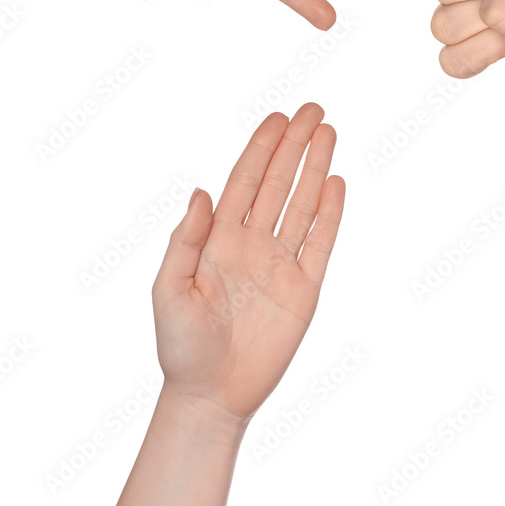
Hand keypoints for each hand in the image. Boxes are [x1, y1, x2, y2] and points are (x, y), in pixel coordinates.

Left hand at [151, 104, 344, 422]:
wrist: (209, 396)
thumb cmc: (180, 346)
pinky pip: (320, 245)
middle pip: (278, 184)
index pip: (244, 182)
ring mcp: (280, 265)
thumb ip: (185, 240)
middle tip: (313, 110)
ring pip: (302, 206)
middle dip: (294, 146)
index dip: (261, 148)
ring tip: (329, 133)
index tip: (278, 118)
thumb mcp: (168, 290)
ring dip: (315, 169)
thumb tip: (201, 191)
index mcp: (218, 240)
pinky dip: (329, 215)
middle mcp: (251, 244)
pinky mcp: (304, 290)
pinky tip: (336, 184)